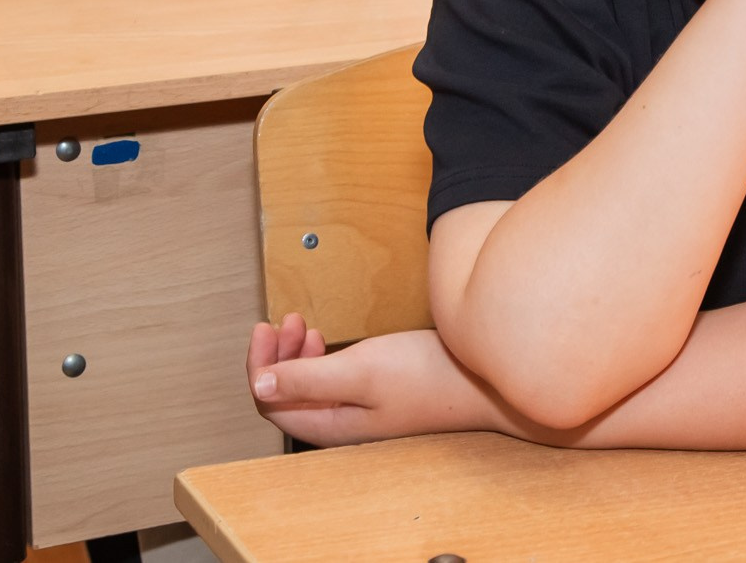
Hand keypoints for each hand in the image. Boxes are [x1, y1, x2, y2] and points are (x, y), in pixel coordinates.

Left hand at [247, 313, 505, 446]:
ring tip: (303, 325)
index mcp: (330, 424)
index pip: (270, 402)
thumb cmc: (429, 377)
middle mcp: (340, 423)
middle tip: (287, 321)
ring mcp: (359, 411)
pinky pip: (330, 381)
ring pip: (307, 386)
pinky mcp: (376, 395)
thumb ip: (308, 380)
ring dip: (297, 354)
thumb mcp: (361, 372)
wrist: (486, 380)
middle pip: (285, 394)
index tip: (266, 328)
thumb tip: (259, 386)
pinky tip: (327, 342)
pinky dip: (319, 357)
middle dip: (277, 355)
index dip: (260, 364)